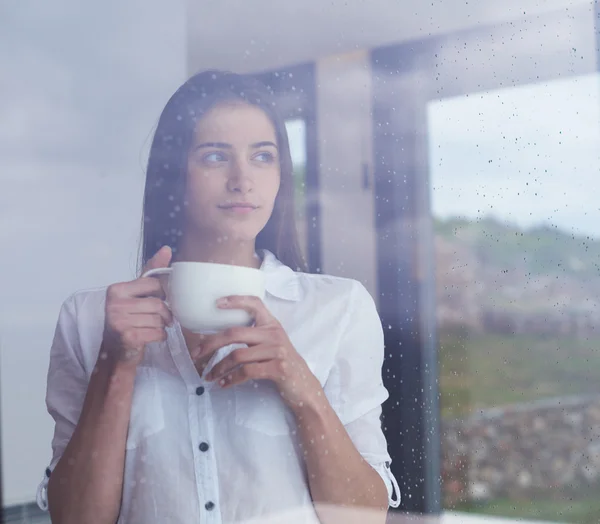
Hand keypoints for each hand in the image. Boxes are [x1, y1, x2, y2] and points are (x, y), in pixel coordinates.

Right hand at [103, 246, 172, 365]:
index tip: (160, 300)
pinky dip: (161, 336)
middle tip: (164, 318)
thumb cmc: (129, 319)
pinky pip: (157, 333)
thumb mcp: (137, 293)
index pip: (153, 284)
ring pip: (159, 319)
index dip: (162, 294)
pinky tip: (153, 336)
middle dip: (165, 313)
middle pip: (158, 304)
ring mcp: (119, 321)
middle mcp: (114, 304)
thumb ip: (151, 272)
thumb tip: (167, 249)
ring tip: (155, 327)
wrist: (116, 352)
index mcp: (117, 290)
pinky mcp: (127, 337)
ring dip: (162, 326)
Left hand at [193, 295, 322, 408]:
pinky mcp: (278, 368)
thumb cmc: (282, 365)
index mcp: (272, 325)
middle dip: (211, 344)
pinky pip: (247, 371)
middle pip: (235, 333)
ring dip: (218, 367)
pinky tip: (223, 384)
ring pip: (237, 355)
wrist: (305, 388)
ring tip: (209, 377)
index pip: (255, 303)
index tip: (217, 303)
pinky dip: (231, 379)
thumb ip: (255, 337)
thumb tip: (219, 338)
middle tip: (196, 354)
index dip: (236, 300)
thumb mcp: (272, 345)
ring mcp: (277, 351)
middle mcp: (275, 334)